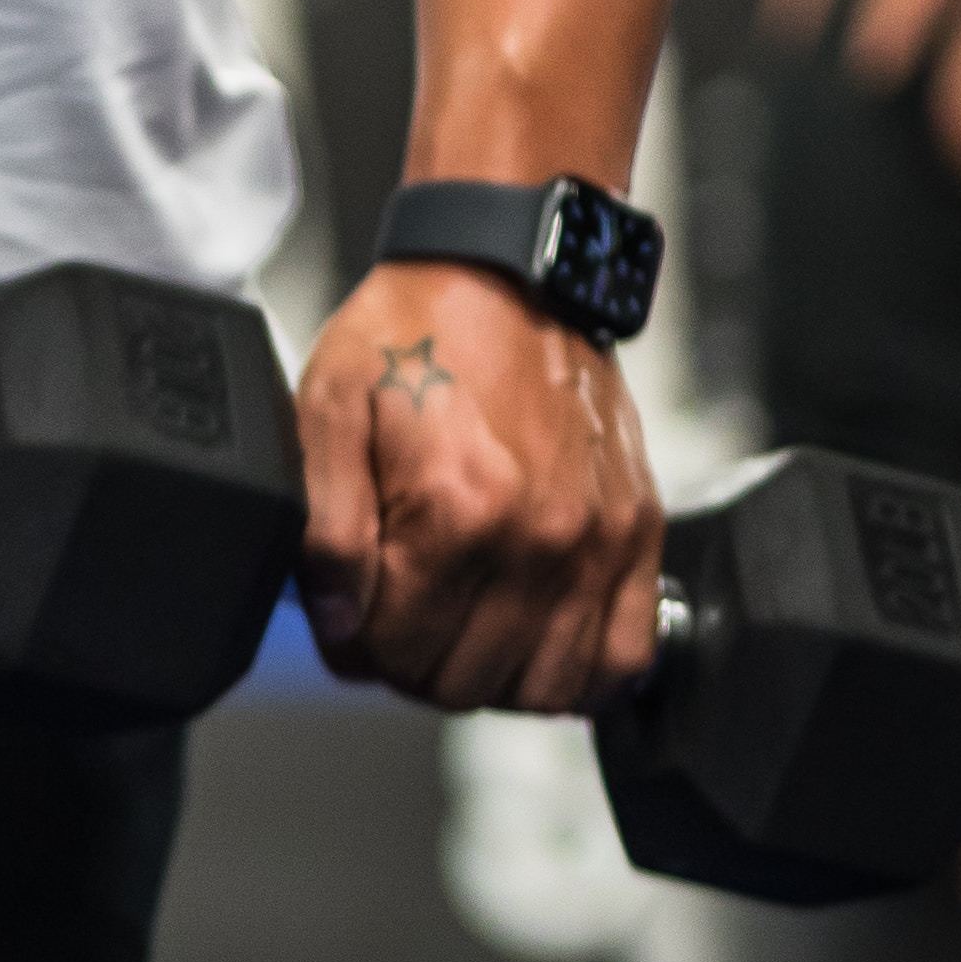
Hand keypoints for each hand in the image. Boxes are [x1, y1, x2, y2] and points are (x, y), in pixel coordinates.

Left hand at [292, 265, 664, 713]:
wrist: (509, 271)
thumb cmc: (418, 331)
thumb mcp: (328, 409)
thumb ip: (324, 530)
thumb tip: (337, 623)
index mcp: (455, 512)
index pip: (395, 653)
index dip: (356, 650)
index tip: (351, 620)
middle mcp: (537, 538)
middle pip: (461, 683)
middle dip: (414, 664)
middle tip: (401, 618)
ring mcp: (596, 542)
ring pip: (539, 690)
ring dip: (489, 677)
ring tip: (463, 629)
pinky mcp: (636, 534)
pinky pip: (620, 660)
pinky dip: (576, 675)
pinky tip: (534, 641)